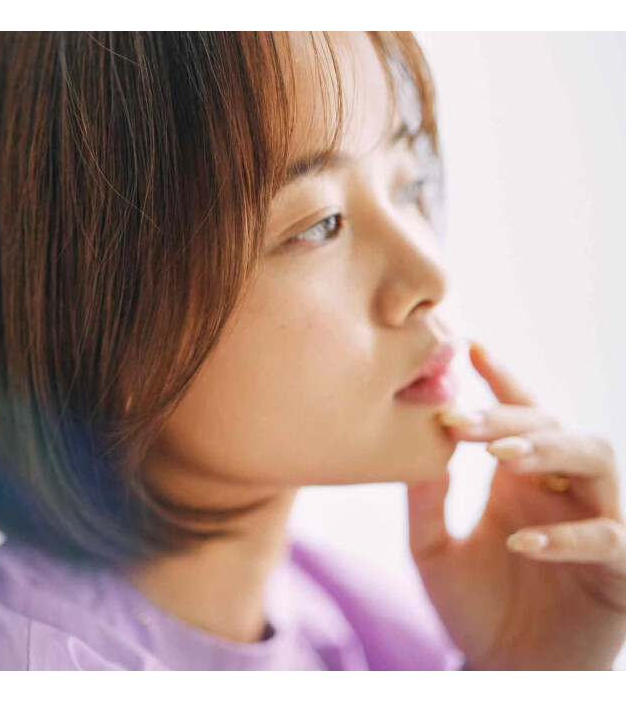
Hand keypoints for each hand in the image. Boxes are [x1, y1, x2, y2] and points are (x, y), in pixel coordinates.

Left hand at [406, 340, 625, 669]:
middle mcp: (562, 493)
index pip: (520, 416)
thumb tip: (413, 443)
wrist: (504, 672)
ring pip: (598, 462)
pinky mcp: (619, 571)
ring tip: (504, 460)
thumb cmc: (473, 608)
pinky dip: (567, 535)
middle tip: (460, 421)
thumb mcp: (433, 548)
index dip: (502, 380)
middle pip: (554, 427)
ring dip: (552, 452)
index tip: (470, 347)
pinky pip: (608, 539)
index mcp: (522, 481)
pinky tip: (520, 540)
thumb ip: (426, 498)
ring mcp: (596, 525)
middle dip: (510, 419)